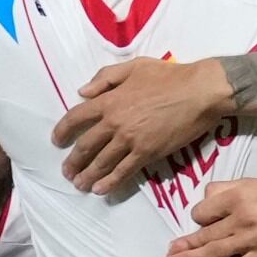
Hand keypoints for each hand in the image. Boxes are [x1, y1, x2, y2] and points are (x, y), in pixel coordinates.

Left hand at [54, 56, 231, 199]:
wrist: (199, 91)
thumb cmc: (170, 76)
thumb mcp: (134, 66)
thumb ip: (105, 77)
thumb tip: (82, 92)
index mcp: (109, 99)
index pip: (76, 117)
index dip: (63, 130)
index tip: (57, 140)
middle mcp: (115, 121)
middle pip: (86, 145)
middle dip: (73, 161)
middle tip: (67, 172)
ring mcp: (130, 140)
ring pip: (102, 162)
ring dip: (88, 176)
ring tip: (79, 185)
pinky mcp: (147, 153)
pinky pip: (123, 171)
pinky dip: (110, 182)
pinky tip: (101, 190)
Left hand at [170, 177, 256, 256]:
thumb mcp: (254, 183)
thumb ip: (227, 189)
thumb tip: (205, 198)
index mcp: (236, 197)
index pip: (203, 211)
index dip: (199, 219)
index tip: (200, 226)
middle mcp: (240, 218)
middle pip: (203, 234)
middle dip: (183, 247)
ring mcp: (250, 240)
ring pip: (213, 252)